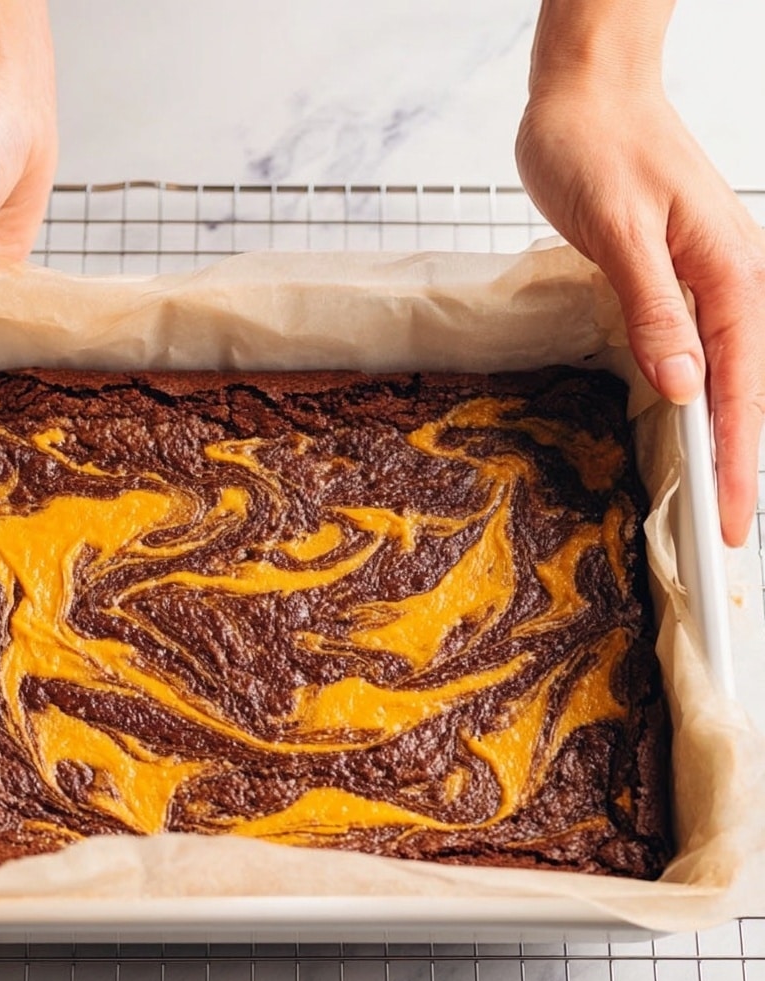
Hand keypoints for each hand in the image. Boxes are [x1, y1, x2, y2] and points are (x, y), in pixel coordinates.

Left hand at [517, 59, 764, 547]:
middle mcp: (729, 282)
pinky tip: (688, 431)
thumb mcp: (619, 230)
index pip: (740, 392)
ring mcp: (707, 282)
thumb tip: (684, 384)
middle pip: (743, 394)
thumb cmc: (599, 146)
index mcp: (728, 275)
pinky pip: (698, 353)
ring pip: (725, 378)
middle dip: (736, 469)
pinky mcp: (677, 280)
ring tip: (712, 502)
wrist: (586, 92)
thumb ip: (655, 309)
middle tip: (723, 539)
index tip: (733, 525)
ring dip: (720, 442)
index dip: (737, 465)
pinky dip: (697, 401)